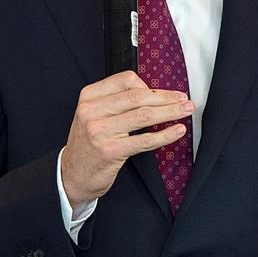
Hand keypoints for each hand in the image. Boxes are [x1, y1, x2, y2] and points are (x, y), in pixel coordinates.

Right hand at [60, 70, 193, 208]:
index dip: (150, 85)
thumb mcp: (93, 115)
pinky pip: (144, 140)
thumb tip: (153, 93)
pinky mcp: (110, 151)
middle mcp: (92, 111)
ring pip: (143, 115)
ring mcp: (99, 131)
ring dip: (170, 112)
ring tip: (185, 111)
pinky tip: (177, 131)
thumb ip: (115, 102)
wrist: (71, 175)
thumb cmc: (88, 144)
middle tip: (184, 99)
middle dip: (166, 97)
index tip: (166, 93)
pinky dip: (165, 135)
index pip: (125, 80)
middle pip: (137, 96)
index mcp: (89, 97)